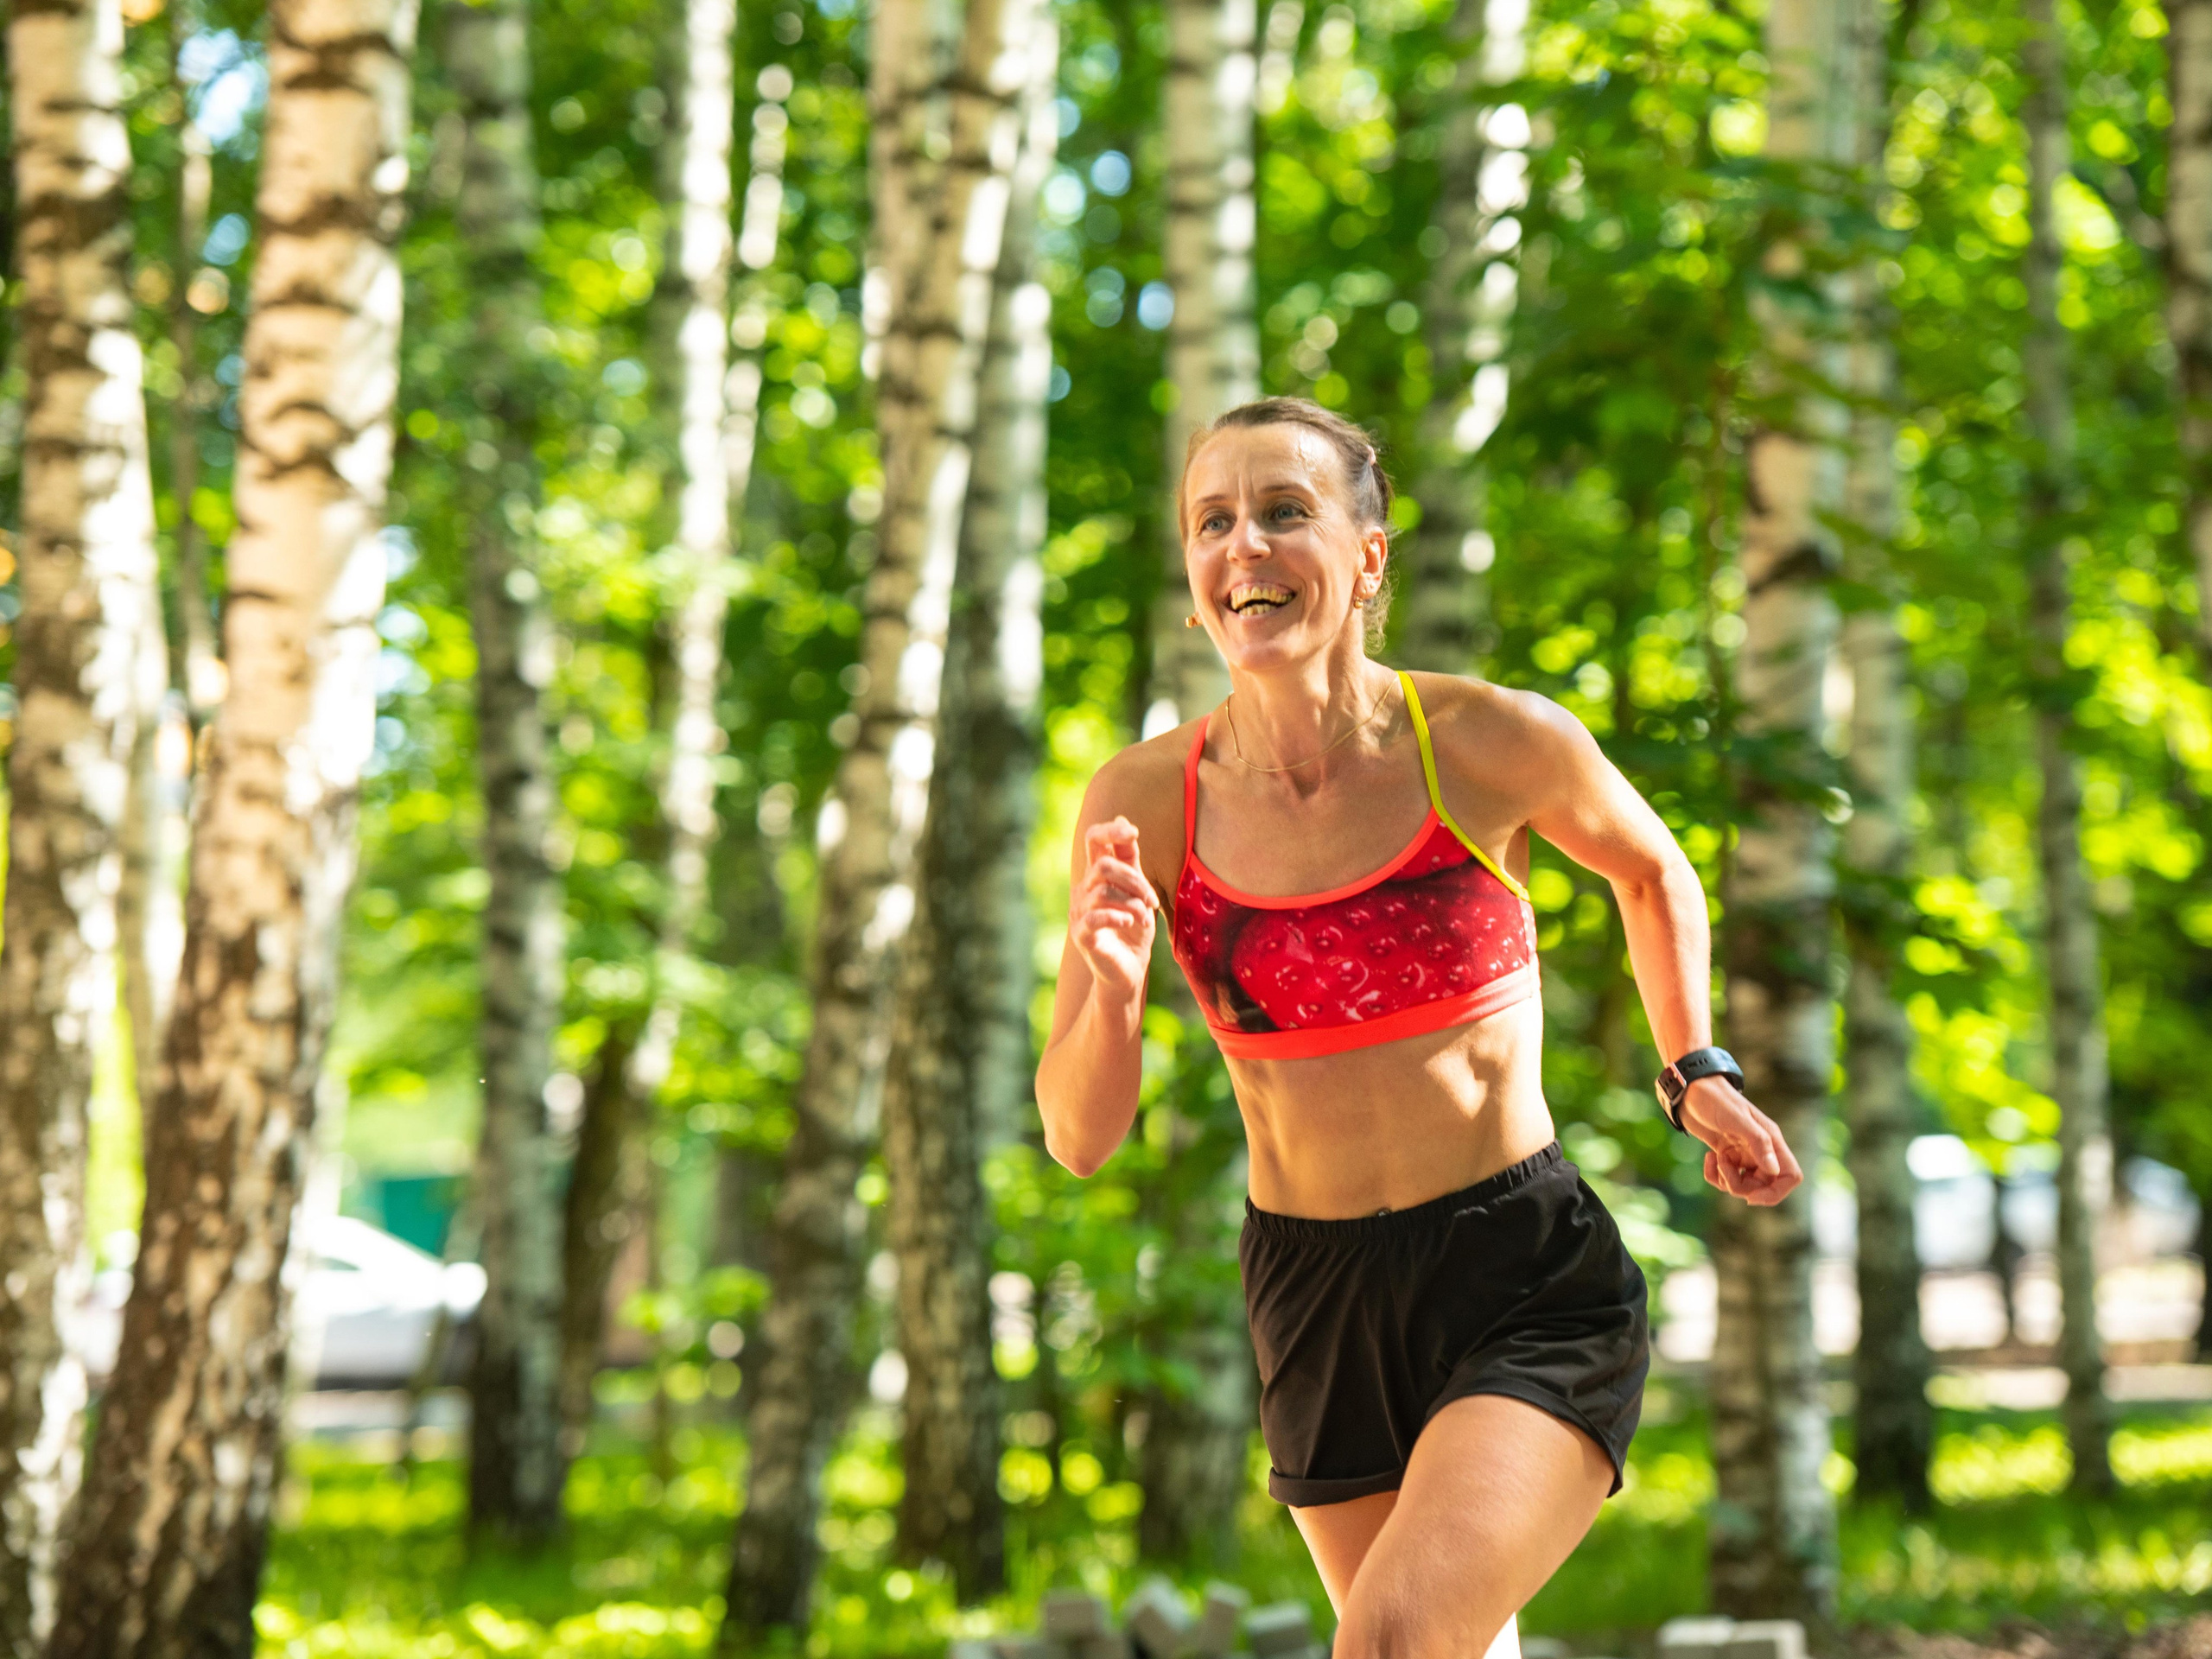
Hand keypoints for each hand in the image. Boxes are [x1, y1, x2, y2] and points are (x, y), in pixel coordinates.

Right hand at [1071, 817, 1157, 1006]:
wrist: (1130, 971)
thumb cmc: (1134, 930)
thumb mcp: (1138, 891)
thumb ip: (1130, 860)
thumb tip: (1123, 820)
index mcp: (1096, 875)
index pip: (1093, 840)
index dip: (1110, 831)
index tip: (1132, 833)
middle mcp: (1083, 890)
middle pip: (1104, 865)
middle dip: (1135, 880)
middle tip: (1152, 900)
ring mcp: (1079, 912)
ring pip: (1103, 890)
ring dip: (1133, 903)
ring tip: (1145, 918)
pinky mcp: (1081, 935)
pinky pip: (1095, 917)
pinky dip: (1118, 916)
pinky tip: (1130, 922)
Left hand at [1680, 1075, 1801, 1206]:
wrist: (1691, 1091)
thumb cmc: (1716, 1099)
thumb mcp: (1736, 1119)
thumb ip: (1758, 1143)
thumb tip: (1774, 1171)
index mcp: (1771, 1141)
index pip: (1791, 1176)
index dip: (1776, 1192)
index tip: (1752, 1196)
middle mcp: (1761, 1150)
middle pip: (1764, 1187)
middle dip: (1742, 1187)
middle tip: (1724, 1169)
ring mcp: (1743, 1154)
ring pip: (1743, 1186)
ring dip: (1726, 1180)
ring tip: (1715, 1159)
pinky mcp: (1727, 1155)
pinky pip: (1725, 1179)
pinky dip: (1714, 1175)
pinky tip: (1708, 1158)